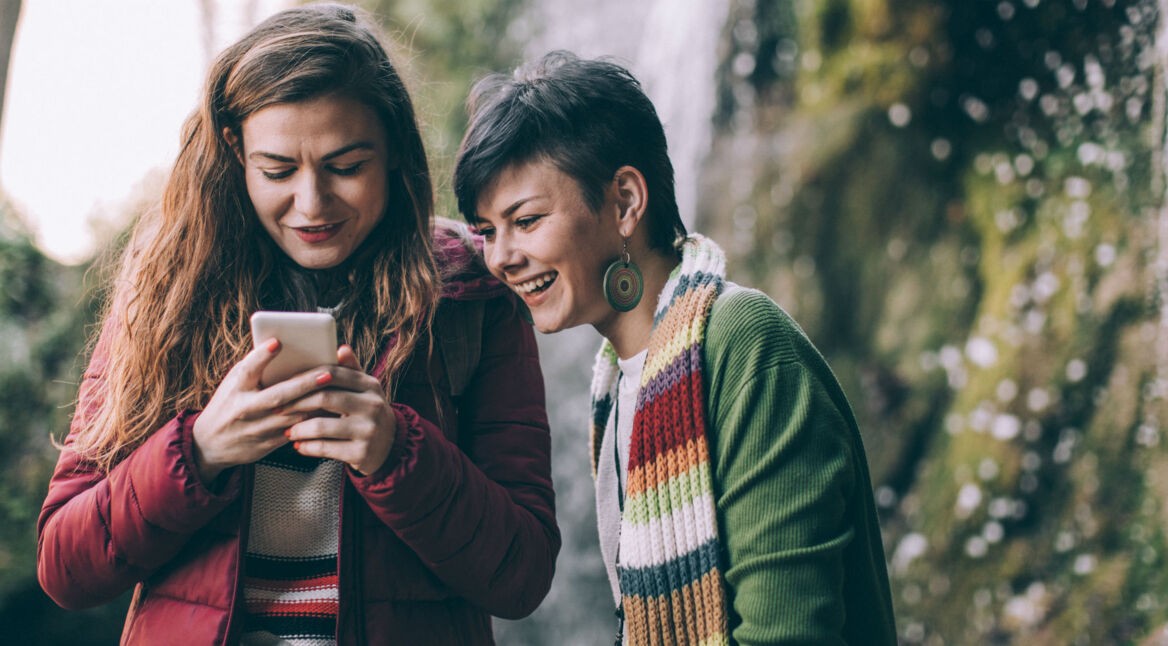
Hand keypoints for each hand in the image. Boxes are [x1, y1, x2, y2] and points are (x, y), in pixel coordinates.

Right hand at [191, 339, 329, 481]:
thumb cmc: (227, 405)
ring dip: (317, 403)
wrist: (211, 444)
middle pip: (279, 395)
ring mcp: (260, 428)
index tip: (278, 342)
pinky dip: (315, 420)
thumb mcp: (233, 383)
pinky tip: (332, 410)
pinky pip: (298, 431)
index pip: (248, 370)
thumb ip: (254, 367)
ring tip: (338, 390)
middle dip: (305, 384)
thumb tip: (281, 345)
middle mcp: (247, 409)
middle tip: (328, 372)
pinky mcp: (270, 443)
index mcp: (236, 389)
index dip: (262, 356)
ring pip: (294, 415)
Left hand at [283, 345, 396, 475]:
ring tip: (288, 431)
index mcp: (371, 385)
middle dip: (296, 404)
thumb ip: (351, 370)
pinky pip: (325, 448)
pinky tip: (300, 445)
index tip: (286, 384)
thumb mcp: (365, 391)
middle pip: (325, 398)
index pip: (333, 374)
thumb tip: (341, 348)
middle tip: (279, 409)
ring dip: (299, 429)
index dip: (306, 378)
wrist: (391, 446)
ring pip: (321, 426)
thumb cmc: (368, 413)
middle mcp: (373, 406)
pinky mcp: (361, 453)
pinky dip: (307, 447)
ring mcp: (368, 430)